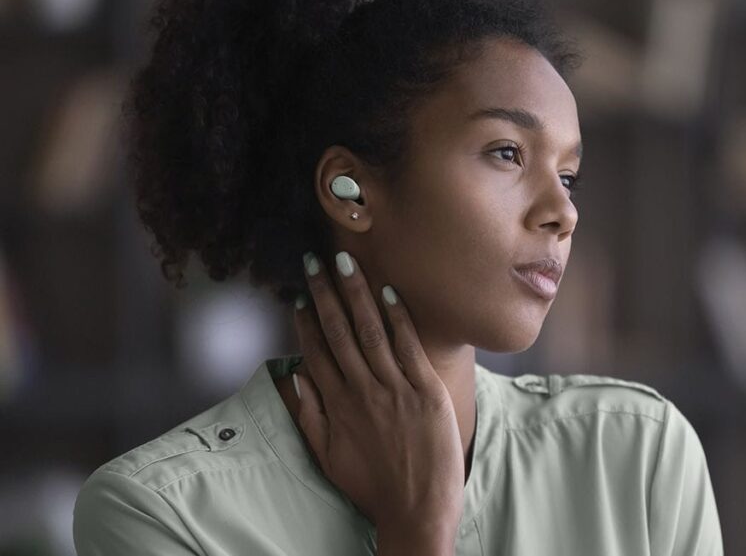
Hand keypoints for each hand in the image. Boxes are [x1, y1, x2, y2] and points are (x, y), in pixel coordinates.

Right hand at [291, 250, 464, 536]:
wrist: (418, 511)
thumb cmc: (373, 487)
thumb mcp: (328, 456)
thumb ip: (309, 415)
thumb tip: (292, 378)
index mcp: (337, 405)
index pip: (316, 351)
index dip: (306, 320)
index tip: (300, 294)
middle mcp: (362, 391)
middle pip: (339, 332)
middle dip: (326, 294)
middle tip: (316, 261)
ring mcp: (395, 388)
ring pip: (370, 331)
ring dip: (356, 294)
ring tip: (346, 263)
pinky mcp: (426, 391)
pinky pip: (408, 346)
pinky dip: (397, 318)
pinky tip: (388, 292)